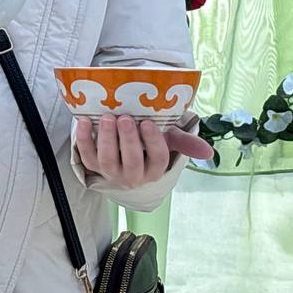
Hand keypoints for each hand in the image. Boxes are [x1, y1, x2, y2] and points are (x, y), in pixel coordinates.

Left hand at [74, 114, 214, 189]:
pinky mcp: (93, 166)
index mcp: (154, 168)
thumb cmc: (148, 139)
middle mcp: (133, 175)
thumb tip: (208, 152)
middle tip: (126, 118)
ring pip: (107, 161)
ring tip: (108, 118)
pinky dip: (83, 140)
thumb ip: (184, 142)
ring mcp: (111, 172)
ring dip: (106, 139)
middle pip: (131, 161)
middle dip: (128, 140)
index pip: (157, 158)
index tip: (149, 122)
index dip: (153, 141)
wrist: (123, 145)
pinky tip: (85, 122)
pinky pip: (86, 156)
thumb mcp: (167, 138)